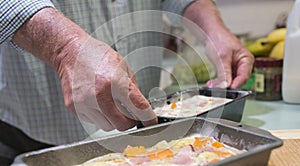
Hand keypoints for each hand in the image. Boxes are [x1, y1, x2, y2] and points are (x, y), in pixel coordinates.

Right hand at [12, 8, 156, 130]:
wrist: (71, 52)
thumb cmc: (97, 56)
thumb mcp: (123, 67)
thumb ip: (133, 89)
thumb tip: (141, 107)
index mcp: (115, 82)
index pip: (138, 108)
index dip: (148, 118)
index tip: (151, 122)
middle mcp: (99, 95)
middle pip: (122, 124)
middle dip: (130, 122)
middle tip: (131, 115)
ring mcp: (84, 103)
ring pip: (107, 126)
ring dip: (113, 120)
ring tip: (111, 104)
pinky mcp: (74, 108)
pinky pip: (93, 121)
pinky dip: (100, 115)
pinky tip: (97, 102)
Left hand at [204, 29, 253, 87]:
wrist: (210, 33)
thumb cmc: (219, 39)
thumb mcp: (222, 58)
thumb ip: (224, 73)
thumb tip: (226, 86)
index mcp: (246, 59)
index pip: (244, 76)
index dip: (236, 85)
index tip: (228, 90)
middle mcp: (242, 65)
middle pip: (237, 80)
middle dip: (227, 85)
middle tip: (217, 90)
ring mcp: (234, 67)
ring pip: (230, 81)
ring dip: (221, 84)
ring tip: (212, 86)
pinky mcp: (226, 69)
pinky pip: (224, 79)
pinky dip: (218, 82)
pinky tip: (211, 84)